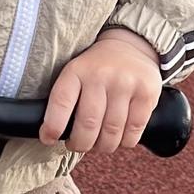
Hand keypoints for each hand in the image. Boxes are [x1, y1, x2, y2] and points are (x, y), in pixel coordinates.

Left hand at [39, 29, 161, 152]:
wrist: (130, 46)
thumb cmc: (96, 68)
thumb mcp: (76, 71)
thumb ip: (67, 98)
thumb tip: (53, 133)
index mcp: (76, 70)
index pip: (61, 102)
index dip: (53, 126)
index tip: (47, 138)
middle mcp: (100, 75)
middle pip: (88, 124)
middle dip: (80, 143)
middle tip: (77, 145)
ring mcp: (125, 84)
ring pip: (111, 132)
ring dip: (103, 146)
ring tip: (99, 144)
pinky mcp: (146, 94)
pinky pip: (134, 131)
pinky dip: (125, 142)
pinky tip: (119, 138)